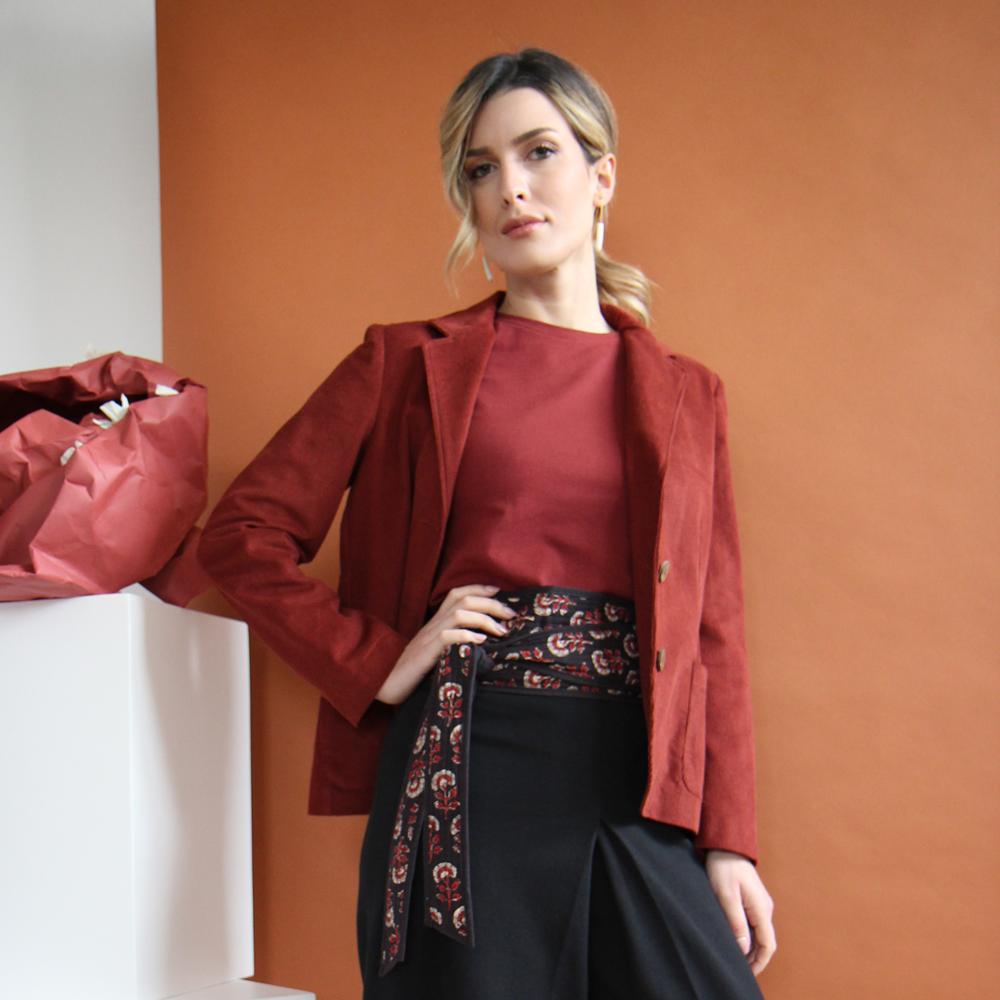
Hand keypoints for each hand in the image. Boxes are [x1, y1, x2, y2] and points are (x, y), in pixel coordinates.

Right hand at [374, 584, 516, 704]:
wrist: (385, 681)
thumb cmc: (413, 669)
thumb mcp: (435, 650)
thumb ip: (452, 640)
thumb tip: (481, 640)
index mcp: (435, 621)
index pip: (457, 594)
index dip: (479, 588)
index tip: (499, 592)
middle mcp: (433, 624)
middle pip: (464, 599)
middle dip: (491, 603)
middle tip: (511, 615)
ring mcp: (429, 636)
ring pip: (459, 613)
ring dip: (485, 618)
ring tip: (501, 630)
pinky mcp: (426, 653)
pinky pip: (448, 637)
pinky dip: (467, 636)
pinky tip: (481, 643)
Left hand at [704, 849, 775, 975]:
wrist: (726, 846)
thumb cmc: (724, 869)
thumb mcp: (726, 896)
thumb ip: (736, 922)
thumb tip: (744, 949)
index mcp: (761, 909)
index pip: (768, 944)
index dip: (760, 962)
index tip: (748, 974)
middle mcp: (765, 908)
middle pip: (766, 941)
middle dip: (756, 958)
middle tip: (740, 971)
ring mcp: (760, 904)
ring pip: (761, 934)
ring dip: (752, 949)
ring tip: (738, 960)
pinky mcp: (753, 900)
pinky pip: (755, 924)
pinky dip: (749, 937)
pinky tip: (738, 941)